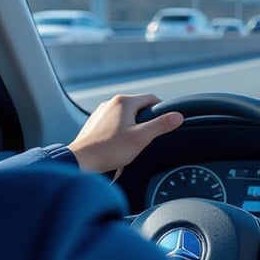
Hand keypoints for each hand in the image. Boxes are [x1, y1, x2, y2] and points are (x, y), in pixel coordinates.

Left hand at [67, 94, 182, 173]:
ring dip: (131, 127)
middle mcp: (111, 103)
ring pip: (125, 116)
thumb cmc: (109, 150)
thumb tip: (178, 116)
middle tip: (146, 138)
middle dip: (145, 121)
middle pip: (138, 107)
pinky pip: (113, 123)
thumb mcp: (141, 138)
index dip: (161, 111)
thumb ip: (161, 125)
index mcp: (123, 102)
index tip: (164, 124)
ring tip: (130, 144)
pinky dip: (119, 132)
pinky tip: (117, 146)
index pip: (152, 98)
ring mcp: (101, 113)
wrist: (81, 161)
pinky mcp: (94, 123)